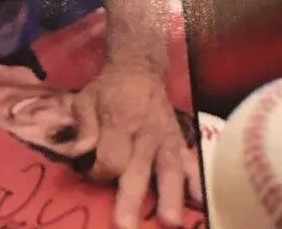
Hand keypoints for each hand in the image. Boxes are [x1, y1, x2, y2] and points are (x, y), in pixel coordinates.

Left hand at [73, 60, 201, 228]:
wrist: (138, 69)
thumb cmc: (107, 91)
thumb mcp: (86, 98)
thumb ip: (83, 125)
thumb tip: (81, 151)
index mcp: (119, 120)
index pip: (110, 157)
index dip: (99, 173)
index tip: (92, 175)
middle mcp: (145, 131)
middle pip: (138, 168)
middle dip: (132, 198)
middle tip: (126, 226)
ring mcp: (166, 138)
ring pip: (169, 168)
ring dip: (170, 195)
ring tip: (171, 222)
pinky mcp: (180, 141)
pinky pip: (190, 161)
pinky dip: (197, 179)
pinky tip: (200, 199)